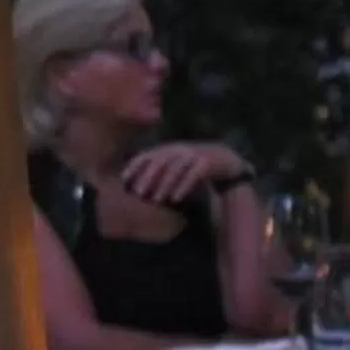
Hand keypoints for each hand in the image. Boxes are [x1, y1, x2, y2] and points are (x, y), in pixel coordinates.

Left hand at [120, 141, 247, 205]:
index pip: (147, 155)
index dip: (134, 166)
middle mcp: (179, 149)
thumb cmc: (194, 166)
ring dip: (164, 185)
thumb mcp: (175, 165)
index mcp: (168, 149)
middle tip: (138, 194)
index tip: (123, 180)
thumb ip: (158, 171)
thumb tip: (135, 187)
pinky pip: (194, 175)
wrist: (226, 159)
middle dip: (147, 177)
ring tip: (156, 200)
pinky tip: (176, 199)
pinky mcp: (208, 163)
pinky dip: (184, 186)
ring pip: (176, 169)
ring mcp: (194, 155)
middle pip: (160, 161)